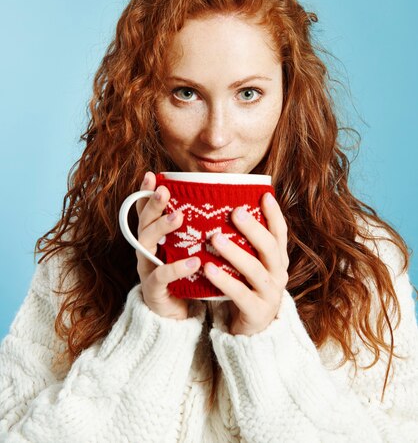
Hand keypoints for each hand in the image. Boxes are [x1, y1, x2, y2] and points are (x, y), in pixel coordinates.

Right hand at [135, 171, 201, 320]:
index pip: (146, 210)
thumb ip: (196, 228)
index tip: (153, 175)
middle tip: (165, 191)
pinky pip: (161, 276)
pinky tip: (194, 261)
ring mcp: (147, 269)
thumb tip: (220, 199)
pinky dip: (177, 268)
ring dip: (161, 228)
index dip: (146, 193)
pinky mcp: (154, 290)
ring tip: (178, 217)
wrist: (179, 315)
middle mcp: (146, 250)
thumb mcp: (189, 248)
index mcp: (154, 237)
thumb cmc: (187, 275)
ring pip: (146, 244)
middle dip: (153, 205)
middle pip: (143, 222)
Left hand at [203, 192, 288, 334]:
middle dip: (253, 229)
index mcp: (278, 260)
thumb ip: (246, 242)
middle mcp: (278, 274)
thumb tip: (229, 207)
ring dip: (235, 252)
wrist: (251, 331)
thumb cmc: (246, 287)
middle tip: (235, 212)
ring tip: (215, 238)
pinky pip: (240, 294)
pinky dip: (224, 281)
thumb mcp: (251, 264)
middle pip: (270, 248)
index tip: (264, 195)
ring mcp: (270, 294)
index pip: (280, 233)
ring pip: (255, 270)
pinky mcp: (257, 312)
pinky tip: (209, 269)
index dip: (275, 214)